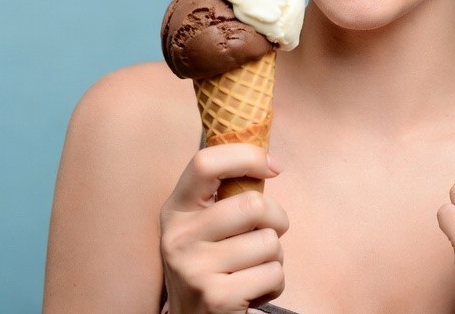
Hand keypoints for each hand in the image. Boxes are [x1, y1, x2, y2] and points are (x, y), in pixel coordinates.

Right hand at [160, 144, 288, 313]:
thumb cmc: (212, 262)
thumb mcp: (205, 224)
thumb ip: (226, 194)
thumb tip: (271, 162)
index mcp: (177, 209)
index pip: (206, 162)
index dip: (247, 156)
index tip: (274, 167)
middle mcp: (178, 237)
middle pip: (253, 205)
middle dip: (277, 218)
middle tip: (270, 231)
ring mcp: (194, 269)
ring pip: (269, 242)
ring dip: (275, 256)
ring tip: (254, 267)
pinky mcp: (216, 298)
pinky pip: (273, 274)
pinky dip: (274, 283)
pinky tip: (252, 290)